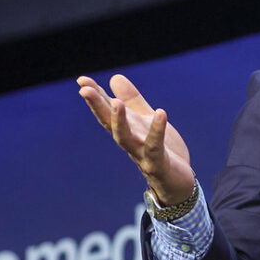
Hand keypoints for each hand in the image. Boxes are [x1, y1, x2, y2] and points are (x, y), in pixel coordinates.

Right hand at [77, 74, 194, 203]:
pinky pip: (155, 147)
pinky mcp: (157, 164)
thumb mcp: (146, 120)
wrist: (178, 182)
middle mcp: (129, 142)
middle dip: (97, 107)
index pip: (107, 111)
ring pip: (125, 138)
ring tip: (116, 102)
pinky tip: (160, 113)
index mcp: (127, 129)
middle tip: (84, 90)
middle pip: (109, 124)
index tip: (82, 80)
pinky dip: (156, 131)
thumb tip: (114, 77)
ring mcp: (141, 154)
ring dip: (119, 121)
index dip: (95, 95)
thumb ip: (132, 101)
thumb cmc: (161, 151)